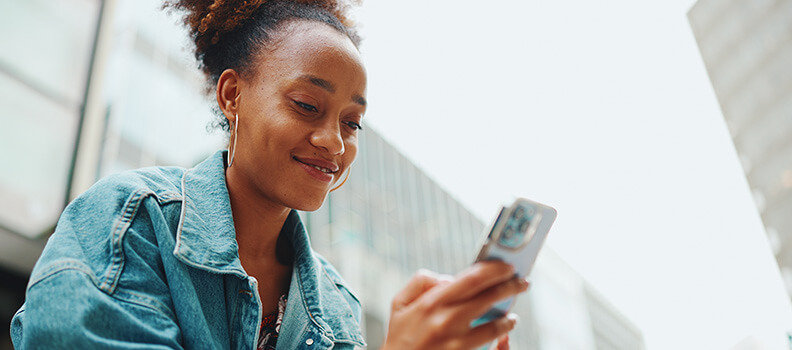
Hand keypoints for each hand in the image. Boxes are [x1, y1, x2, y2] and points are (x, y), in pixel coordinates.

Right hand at [381, 261, 528, 349]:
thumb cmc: (400, 335)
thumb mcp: (400, 302)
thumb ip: (421, 282)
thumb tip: (449, 279)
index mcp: (432, 302)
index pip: (472, 278)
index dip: (494, 270)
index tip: (507, 266)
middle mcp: (447, 320)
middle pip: (489, 297)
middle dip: (511, 287)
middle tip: (523, 282)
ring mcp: (456, 341)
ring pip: (495, 325)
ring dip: (509, 317)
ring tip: (512, 314)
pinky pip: (490, 344)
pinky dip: (502, 337)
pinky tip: (506, 332)